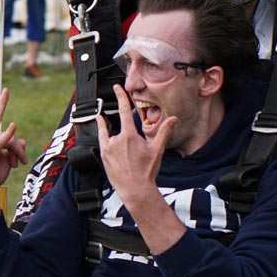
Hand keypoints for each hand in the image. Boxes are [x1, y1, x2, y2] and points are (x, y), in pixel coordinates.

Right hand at [0, 89, 26, 225]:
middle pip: (8, 131)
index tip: (6, 90)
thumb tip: (22, 140)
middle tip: (21, 161)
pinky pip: (2, 140)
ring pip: (10, 140)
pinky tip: (14, 126)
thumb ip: (14, 147)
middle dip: (17, 146)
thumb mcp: (7, 158)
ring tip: (18, 165)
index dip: (2, 103)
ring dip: (17, 153)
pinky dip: (8, 134)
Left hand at [95, 85, 173, 207]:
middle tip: (136, 155)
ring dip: (120, 142)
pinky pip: (102, 139)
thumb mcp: (157, 150)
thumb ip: (164, 131)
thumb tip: (174, 118)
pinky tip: (102, 125)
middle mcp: (116, 139)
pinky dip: (102, 131)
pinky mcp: (103, 155)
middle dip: (129, 138)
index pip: (124, 110)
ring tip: (129, 159)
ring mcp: (108, 147)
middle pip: (122, 128)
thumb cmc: (147, 171)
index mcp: (130, 135)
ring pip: (114, 137)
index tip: (117, 87)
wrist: (135, 189)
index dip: (121, 96)